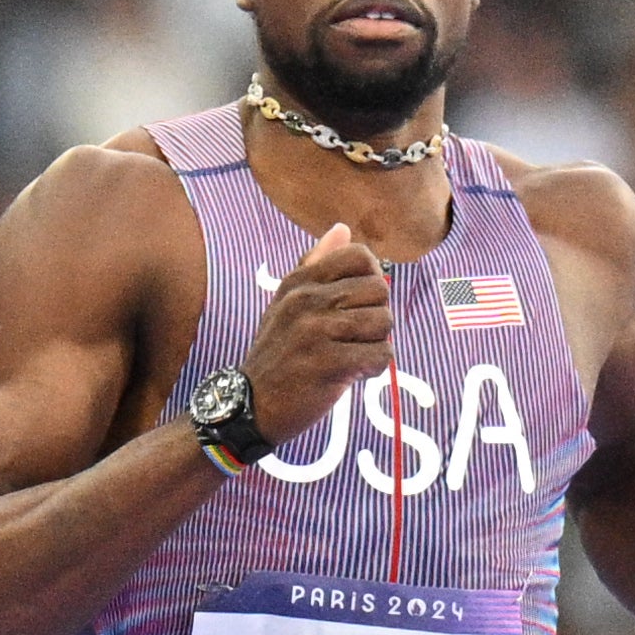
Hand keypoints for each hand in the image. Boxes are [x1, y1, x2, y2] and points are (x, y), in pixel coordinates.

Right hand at [233, 222, 394, 445]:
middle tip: (349, 337)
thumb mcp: (286, 304)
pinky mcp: (328, 364)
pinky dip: (372, 369)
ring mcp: (315, 332)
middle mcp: (305, 302)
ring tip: (347, 355)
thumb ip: (315, 266)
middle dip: (374, 316)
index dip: (368, 280)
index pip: (359, 257)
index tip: (353, 304)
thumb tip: (341, 229)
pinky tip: (349, 374)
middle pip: (380, 291)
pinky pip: (381, 355)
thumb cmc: (277, 353)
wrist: (250, 406)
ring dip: (374, 344)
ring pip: (384, 323)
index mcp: (298, 283)